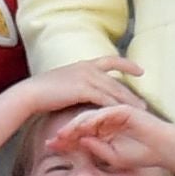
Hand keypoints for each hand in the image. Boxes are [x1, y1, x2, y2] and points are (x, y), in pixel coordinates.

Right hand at [8, 57, 149, 127]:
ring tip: (140, 112)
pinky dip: (115, 107)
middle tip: (145, 104)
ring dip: (128, 102)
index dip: (127, 65)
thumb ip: (79, 85)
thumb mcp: (65, 83)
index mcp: (84, 64)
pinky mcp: (84, 89)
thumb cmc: (43, 93)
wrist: (30, 94)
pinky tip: (123, 115)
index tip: (141, 70)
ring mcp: (87, 77)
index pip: (111, 60)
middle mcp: (88, 68)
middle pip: (116, 82)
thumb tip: (87, 93)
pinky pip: (105, 99)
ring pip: (114, 91)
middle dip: (131, 93)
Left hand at [41, 101, 155, 172]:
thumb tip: (80, 141)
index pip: (81, 133)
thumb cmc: (142, 154)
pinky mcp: (123, 109)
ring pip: (89, 117)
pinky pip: (103, 113)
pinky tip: (82, 128)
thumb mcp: (113, 157)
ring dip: (75, 126)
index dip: (66, 139)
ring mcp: (114, 113)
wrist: (164, 149)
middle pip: (81, 123)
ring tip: (63, 134)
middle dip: (66, 132)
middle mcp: (107, 119)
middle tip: (52, 140)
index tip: (51, 147)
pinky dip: (92, 120)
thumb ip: (97, 149)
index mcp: (104, 130)